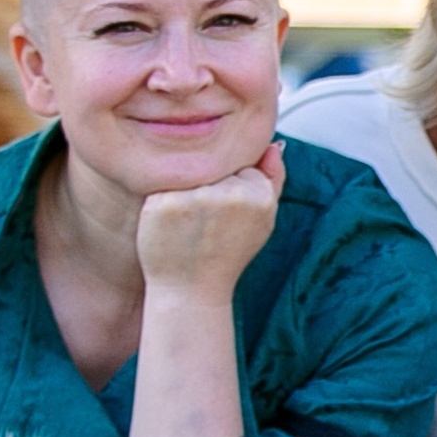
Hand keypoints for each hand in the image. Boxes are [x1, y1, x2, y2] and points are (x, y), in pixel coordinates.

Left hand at [136, 143, 286, 300]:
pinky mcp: (165, 203)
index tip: (226, 218)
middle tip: (205, 224)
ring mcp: (197, 197)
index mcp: (260, 195)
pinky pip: (161, 185)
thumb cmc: (226, 256)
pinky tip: (169, 228)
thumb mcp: (263, 220)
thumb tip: (275, 144)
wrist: (192, 292)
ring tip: (188, 226)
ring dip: (183, 195)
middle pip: (213, 167)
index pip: (240, 166)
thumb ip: (273, 179)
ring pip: (187, 175)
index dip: (230, 189)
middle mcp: (232, 193)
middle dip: (206, 189)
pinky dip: (161, 204)